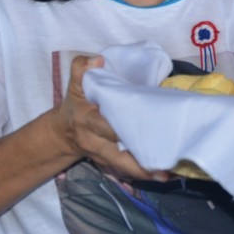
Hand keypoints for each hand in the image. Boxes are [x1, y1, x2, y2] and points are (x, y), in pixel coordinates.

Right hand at [52, 55, 164, 181]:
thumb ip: (81, 68)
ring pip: (125, 167)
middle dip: (139, 159)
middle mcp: (96, 142)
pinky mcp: (111, 163)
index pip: (102, 126)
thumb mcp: (74, 84)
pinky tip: (166, 174)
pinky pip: (129, 170)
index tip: (140, 126)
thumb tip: (99, 59)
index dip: (118, 129)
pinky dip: (146, 173)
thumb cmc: (75, 104)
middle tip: (165, 159)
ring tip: (169, 173)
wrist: (64, 132)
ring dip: (147, 172)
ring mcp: (104, 156)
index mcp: (87, 121)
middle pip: (117, 156)